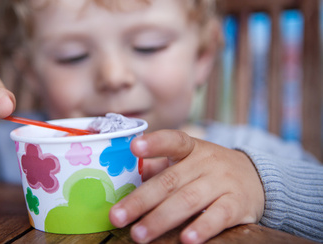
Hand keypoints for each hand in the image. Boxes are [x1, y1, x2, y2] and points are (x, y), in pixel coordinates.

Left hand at [109, 130, 264, 243]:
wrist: (256, 177)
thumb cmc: (208, 170)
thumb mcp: (187, 161)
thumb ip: (159, 168)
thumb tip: (124, 178)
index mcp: (190, 148)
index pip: (172, 140)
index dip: (154, 143)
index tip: (134, 147)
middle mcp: (205, 162)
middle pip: (169, 181)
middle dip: (141, 201)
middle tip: (117, 217)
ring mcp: (222, 182)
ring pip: (188, 200)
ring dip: (161, 219)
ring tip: (139, 234)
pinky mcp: (237, 204)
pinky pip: (219, 216)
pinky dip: (202, 228)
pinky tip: (186, 240)